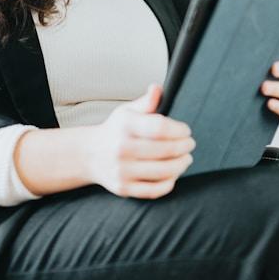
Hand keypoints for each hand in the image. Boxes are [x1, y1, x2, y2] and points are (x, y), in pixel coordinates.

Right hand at [87, 83, 194, 199]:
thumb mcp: (127, 112)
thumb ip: (146, 102)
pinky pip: (154, 190)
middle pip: (164, 150)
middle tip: (190, 145)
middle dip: (184, 147)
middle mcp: (122, 149)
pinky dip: (169, 183)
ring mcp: (122, 170)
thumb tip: (157, 88)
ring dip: (181, 165)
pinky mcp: (124, 188)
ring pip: (162, 172)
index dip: (179, 130)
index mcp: (124, 126)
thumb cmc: (114, 131)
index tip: (186, 131)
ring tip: (186, 159)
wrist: (88, 155)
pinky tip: (173, 174)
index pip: (159, 128)